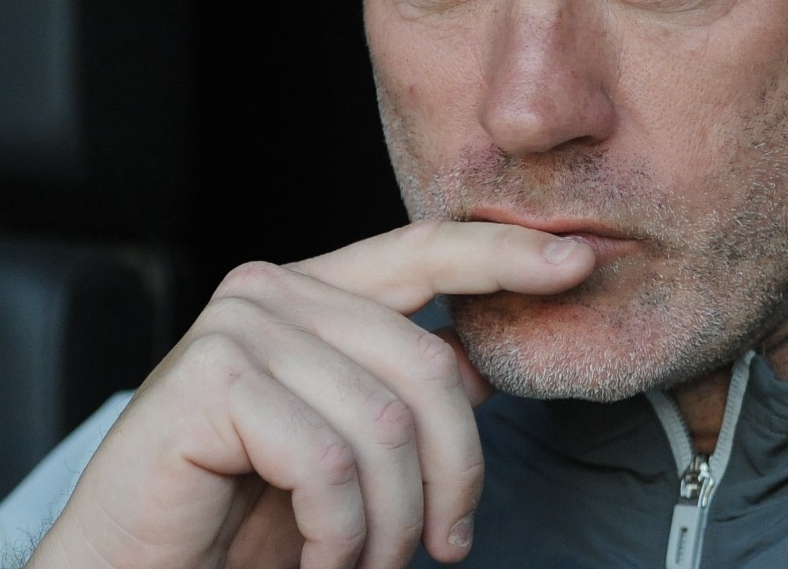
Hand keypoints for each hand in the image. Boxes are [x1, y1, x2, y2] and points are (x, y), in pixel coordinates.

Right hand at [27, 221, 593, 568]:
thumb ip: (398, 391)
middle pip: (428, 367)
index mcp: (310, 293)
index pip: (426, 250)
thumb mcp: (344, 450)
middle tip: (440, 547)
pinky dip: (340, 536)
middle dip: (454, 477)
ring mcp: (237, 327)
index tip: (579, 263)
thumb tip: (480, 358)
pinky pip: (330, 463)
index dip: (507, 255)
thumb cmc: (236, 520)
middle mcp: (272, 291)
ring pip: (385, 425)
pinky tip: (317, 558)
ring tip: (362, 563)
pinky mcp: (209, 379)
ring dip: (390, 525)